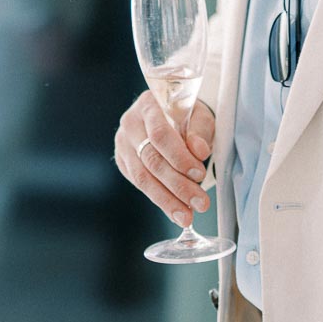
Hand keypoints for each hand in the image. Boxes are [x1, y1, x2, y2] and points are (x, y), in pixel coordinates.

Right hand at [114, 92, 214, 226]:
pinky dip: (160, 199)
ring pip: (143, 178)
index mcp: (148, 105)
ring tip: (187, 216)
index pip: (160, 135)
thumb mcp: (199, 115)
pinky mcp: (123, 162)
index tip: (199, 174)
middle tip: (200, 203)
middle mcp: (130, 123)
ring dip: (167, 200)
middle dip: (178, 185)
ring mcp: (123, 144)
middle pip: (151, 160)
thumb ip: (200, 131)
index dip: (180, 157)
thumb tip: (200, 151)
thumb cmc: (187, 114)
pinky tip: (176, 210)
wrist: (170, 114)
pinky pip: (140, 185)